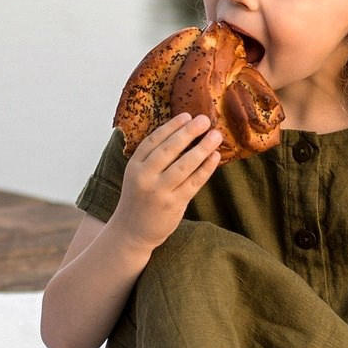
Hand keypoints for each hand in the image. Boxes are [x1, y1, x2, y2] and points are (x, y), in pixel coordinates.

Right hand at [109, 113, 221, 249]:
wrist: (131, 231)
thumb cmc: (140, 198)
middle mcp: (145, 177)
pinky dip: (206, 168)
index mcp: (134, 166)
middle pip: (169, 150)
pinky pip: (194, 182)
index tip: (186, 115)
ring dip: (202, 148)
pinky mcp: (173, 204)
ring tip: (215, 135)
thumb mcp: (138, 176)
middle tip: (204, 119)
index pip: (153, 140)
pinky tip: (215, 157)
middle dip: (188, 132)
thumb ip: (153, 159)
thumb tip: (183, 134)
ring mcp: (159, 192)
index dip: (171, 126)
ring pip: (184, 165)